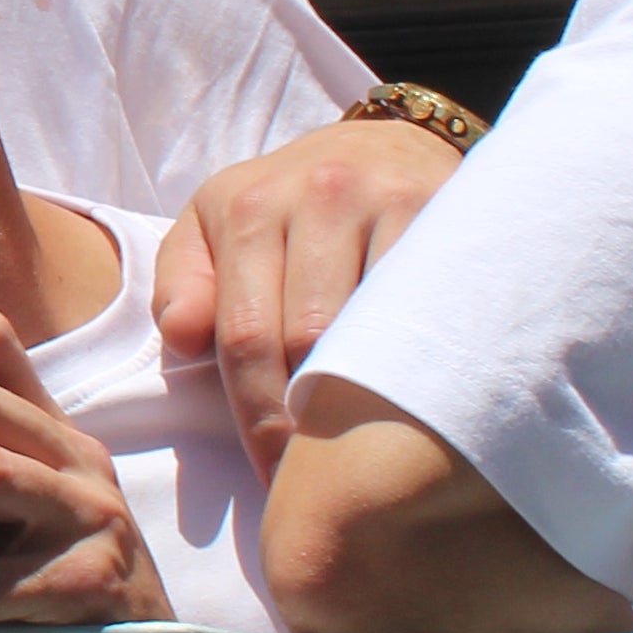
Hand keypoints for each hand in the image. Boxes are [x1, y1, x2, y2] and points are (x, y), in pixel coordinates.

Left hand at [154, 112, 461, 470]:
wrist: (386, 146)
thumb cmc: (287, 205)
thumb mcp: (215, 224)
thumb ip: (183, 281)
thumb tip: (181, 336)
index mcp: (248, 207)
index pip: (246, 337)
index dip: (258, 419)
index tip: (272, 481)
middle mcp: (318, 196)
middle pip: (309, 338)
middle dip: (310, 422)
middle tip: (321, 487)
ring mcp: (390, 200)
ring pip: (375, 326)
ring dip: (369, 401)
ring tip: (369, 461)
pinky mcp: (451, 211)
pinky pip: (433, 306)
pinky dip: (423, 363)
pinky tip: (421, 407)